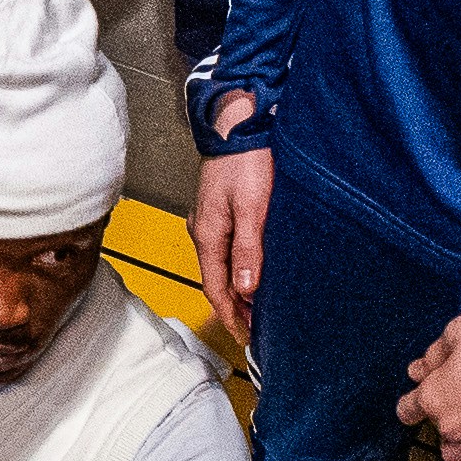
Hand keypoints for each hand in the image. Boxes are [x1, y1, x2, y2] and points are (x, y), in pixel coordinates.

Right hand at [192, 136, 274, 328]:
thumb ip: (248, 250)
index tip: (246, 337)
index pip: (215, 288)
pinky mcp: (220, 210)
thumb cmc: (247, 159)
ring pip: (221, 266)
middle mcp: (203, 230)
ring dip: (237, 289)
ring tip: (257, 308)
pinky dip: (237, 268)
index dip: (231, 316)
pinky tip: (251, 272)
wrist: (239, 123)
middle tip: (255, 330)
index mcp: (207, 234)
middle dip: (234, 308)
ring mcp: (210, 220)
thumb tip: (245, 289)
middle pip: (216, 280)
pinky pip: (225, 250)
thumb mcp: (252, 207)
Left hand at [400, 311, 460, 460]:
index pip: (407, 410)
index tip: (419, 399)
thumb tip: (420, 368)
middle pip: (434, 431)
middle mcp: (453, 426)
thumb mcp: (457, 332)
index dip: (413, 402)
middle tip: (460, 400)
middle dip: (443, 417)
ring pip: (454, 455)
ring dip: (457, 444)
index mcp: (435, 397)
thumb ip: (434, 355)